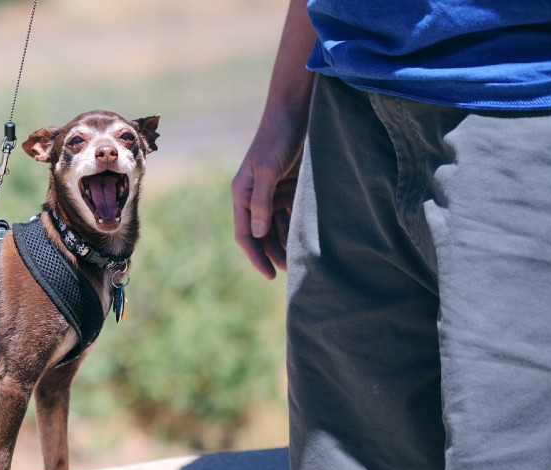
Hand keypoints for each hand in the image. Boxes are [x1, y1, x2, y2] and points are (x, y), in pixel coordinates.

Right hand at [232, 126, 299, 278]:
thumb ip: (261, 202)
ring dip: (287, 243)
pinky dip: (298, 227)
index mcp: (241, 194)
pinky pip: (291, 214)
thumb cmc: (277, 138)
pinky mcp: (289, 187)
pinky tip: (309, 239)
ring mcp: (272, 193)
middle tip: (294, 271)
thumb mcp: (267, 170)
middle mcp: (254, 197)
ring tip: (303, 260)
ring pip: (278, 227)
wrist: (295, 112)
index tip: (271, 275)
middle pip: (262, 235)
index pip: (245, 234)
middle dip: (274, 253)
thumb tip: (259, 234)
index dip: (256, 256)